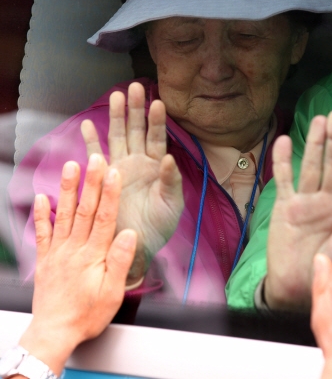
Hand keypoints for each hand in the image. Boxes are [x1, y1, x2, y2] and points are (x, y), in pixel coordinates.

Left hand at [18, 156, 136, 375]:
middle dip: (91, 182)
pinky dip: (41, 214)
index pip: (104, 217)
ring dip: (67, 189)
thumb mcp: (112, 293)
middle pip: (85, 209)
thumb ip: (120, 261)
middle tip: (94, 158)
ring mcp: (58, 252)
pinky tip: (42, 197)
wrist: (54, 332)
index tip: (114, 172)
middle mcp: (74, 248)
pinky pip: (42, 233)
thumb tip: (130, 233)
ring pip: (63, 215)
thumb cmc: (86, 315)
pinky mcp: (46, 259)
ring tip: (70, 166)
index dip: (111, 193)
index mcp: (93, 255)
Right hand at [81, 82, 183, 283]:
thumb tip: (170, 157)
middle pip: (137, 129)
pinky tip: (87, 124)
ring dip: (116, 117)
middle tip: (135, 87)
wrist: (136, 245)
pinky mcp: (104, 177)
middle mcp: (139, 162)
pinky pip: (96, 155)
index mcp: (157, 166)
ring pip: (118, 136)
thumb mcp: (172, 203)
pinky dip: (91, 141)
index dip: (158, 120)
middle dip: (136, 108)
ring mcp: (120, 167)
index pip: (158, 137)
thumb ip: (171, 180)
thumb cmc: (160, 225)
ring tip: (115, 95)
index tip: (158, 102)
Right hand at [264, 111, 331, 309]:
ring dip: (314, 144)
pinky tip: (283, 141)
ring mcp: (306, 201)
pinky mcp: (285, 206)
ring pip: (311, 166)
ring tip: (318, 120)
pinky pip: (284, 180)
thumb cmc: (327, 271)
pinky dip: (282, 161)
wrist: (296, 288)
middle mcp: (328, 200)